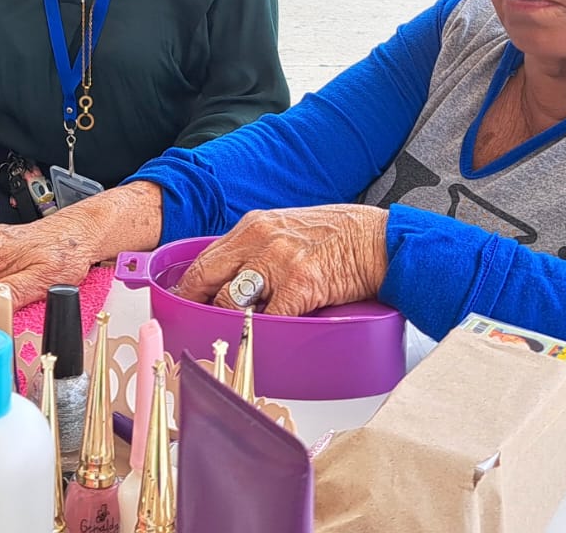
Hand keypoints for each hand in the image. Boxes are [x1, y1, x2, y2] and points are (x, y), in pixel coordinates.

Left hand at [170, 205, 389, 315]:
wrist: (381, 242)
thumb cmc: (340, 237)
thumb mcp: (288, 229)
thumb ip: (257, 248)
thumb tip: (231, 278)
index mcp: (254, 226)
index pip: (205, 259)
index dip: (190, 287)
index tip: (184, 304)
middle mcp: (260, 239)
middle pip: (206, 278)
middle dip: (195, 307)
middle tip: (193, 327)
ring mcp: (278, 262)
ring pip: (230, 302)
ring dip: (231, 323)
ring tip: (236, 335)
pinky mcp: (300, 285)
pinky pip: (267, 320)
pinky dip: (262, 335)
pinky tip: (266, 339)